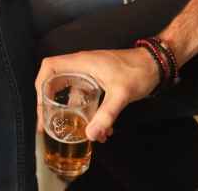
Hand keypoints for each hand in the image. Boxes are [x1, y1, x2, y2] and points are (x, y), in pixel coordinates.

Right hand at [36, 49, 161, 142]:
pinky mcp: (99, 82)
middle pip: (55, 81)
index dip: (41, 84)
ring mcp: (91, 74)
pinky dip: (89, 114)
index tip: (41, 104)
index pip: (49, 67)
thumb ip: (106, 115)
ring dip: (72, 112)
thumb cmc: (138, 71)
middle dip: (50, 102)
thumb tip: (90, 135)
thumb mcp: (121, 94)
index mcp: (81, 63)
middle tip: (49, 122)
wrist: (156, 65)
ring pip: (71, 92)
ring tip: (74, 132)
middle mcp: (82, 66)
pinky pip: (86, 98)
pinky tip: (100, 130)